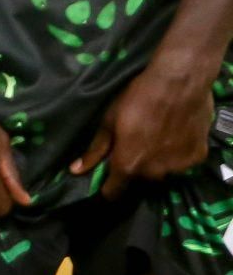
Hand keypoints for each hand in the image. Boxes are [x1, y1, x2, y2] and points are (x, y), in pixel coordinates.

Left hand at [74, 61, 216, 196]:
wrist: (179, 83)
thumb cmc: (137, 99)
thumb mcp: (109, 122)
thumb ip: (95, 150)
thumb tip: (76, 171)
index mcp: (128, 165)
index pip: (114, 192)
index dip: (109, 188)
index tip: (107, 181)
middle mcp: (154, 173)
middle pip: (140, 179)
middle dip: (136, 167)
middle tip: (137, 144)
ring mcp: (178, 167)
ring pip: (162, 171)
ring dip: (158, 162)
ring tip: (158, 137)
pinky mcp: (197, 157)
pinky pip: (183, 162)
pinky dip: (178, 153)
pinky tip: (176, 134)